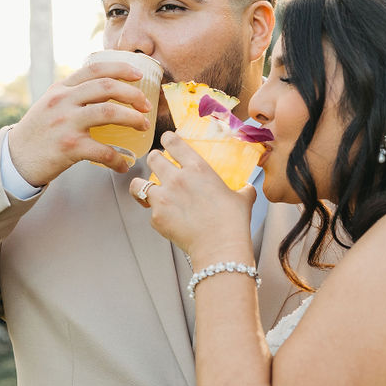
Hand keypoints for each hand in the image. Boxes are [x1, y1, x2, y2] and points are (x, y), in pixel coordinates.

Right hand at [7, 57, 153, 184]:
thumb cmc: (38, 133)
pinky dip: (118, 159)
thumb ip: (72, 94)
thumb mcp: (50, 104)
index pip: (95, 68)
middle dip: (133, 94)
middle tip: (146, 106)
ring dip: (133, 119)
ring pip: (110, 112)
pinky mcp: (69, 146)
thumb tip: (105, 88)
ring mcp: (66, 123)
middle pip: (107, 87)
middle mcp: (63, 101)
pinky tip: (124, 164)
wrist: (16, 159)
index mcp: (61, 88)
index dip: (121, 68)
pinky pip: (103, 151)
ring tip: (143, 126)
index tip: (139, 74)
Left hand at [133, 132, 255, 264]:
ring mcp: (164, 198)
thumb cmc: (232, 223)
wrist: (220, 247)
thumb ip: (242, 190)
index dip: (167, 139)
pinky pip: (149, 210)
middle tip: (159, 166)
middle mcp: (177, 179)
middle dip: (154, 160)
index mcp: (198, 168)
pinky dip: (155, 213)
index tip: (167, 140)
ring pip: (139, 183)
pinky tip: (165, 218)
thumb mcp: (242, 199)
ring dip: (143, 185)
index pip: (173, 142)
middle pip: (152, 158)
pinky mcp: (156, 217)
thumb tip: (247, 189)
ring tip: (149, 190)